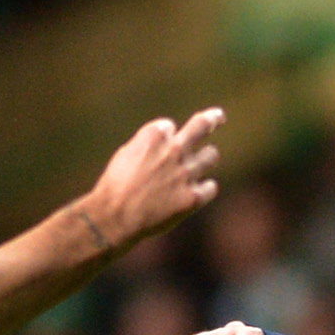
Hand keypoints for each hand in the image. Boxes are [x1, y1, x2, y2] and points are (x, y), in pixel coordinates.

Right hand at [76, 107, 226, 255]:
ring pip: (211, 156)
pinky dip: (204, 189)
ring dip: (205, 159)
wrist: (115, 217)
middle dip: (213, 118)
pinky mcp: (194, 197)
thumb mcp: (126, 155)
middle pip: (202, 125)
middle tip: (219, 117)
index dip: (165, 137)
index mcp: (154, 135)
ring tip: (198, 167)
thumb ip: (149, 145)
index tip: (160, 147)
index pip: (170, 127)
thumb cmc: (116, 187)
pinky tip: (195, 194)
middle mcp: (174, 150)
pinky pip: (211, 187)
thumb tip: (166, 142)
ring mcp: (186, 173)